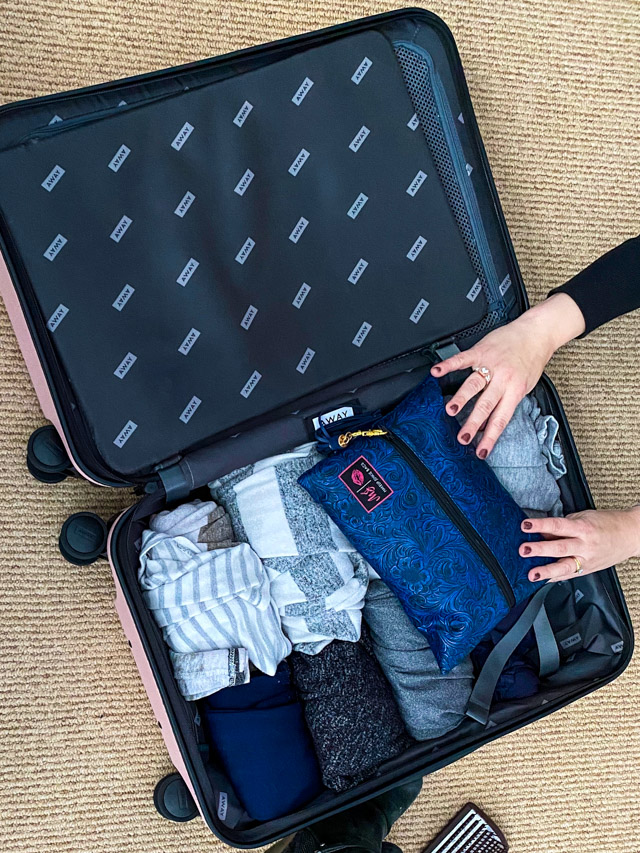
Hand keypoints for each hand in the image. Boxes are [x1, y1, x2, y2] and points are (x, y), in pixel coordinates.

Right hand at [431, 294, 585, 458]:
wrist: (536, 333)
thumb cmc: (531, 359)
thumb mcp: (525, 385)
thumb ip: (507, 402)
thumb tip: (489, 422)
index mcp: (515, 391)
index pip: (500, 419)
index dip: (490, 437)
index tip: (480, 451)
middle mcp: (503, 379)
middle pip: (485, 405)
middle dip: (473, 424)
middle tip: (462, 437)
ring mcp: (491, 364)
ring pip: (473, 385)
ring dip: (461, 399)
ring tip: (451, 411)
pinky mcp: (481, 351)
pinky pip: (462, 359)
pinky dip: (448, 365)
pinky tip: (436, 372)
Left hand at [520, 506, 639, 581]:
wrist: (630, 535)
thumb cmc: (606, 524)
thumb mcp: (583, 517)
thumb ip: (561, 526)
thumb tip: (541, 532)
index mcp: (584, 528)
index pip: (559, 526)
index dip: (541, 525)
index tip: (525, 525)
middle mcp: (585, 545)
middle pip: (561, 548)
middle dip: (541, 549)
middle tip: (524, 550)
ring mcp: (587, 560)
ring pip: (565, 567)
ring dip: (546, 571)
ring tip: (531, 574)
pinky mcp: (588, 570)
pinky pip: (569, 575)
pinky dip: (554, 578)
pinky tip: (541, 580)